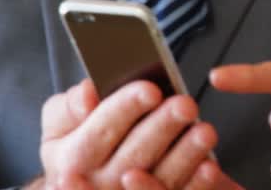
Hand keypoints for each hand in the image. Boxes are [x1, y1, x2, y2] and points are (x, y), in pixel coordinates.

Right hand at [38, 79, 236, 189]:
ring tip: (205, 131)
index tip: (150, 90)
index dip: (125, 109)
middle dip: (162, 128)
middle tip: (185, 105)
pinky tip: (210, 166)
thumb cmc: (77, 147)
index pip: (100, 132)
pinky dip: (195, 184)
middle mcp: (100, 183)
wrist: (85, 186)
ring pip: (160, 179)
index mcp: (73, 158)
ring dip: (185, 156)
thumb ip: (68, 107)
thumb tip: (87, 95)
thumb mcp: (59, 125)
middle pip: (135, 156)